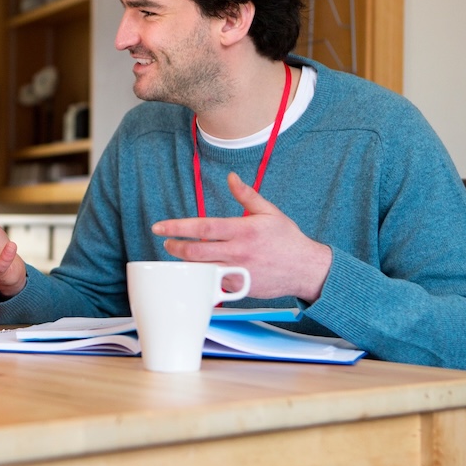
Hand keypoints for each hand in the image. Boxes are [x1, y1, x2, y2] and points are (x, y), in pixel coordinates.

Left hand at [151, 172, 331, 302]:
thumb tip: (231, 177)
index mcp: (243, 230)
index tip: (160, 227)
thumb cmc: (287, 240)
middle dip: (175, 248)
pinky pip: (214, 284)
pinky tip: (197, 271)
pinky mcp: (239, 287)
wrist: (306, 269)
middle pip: (196, 251)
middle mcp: (238, 252)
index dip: (177, 227)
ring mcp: (238, 272)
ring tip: (180, 256)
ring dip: (185, 264)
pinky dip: (202, 277)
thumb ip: (247, 195)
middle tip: (168, 244)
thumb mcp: (269, 212)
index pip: (202, 227)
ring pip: (201, 270)